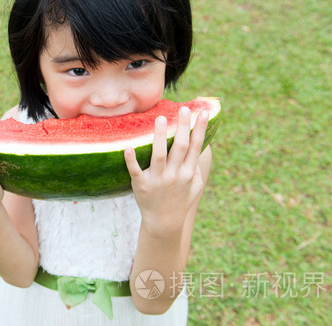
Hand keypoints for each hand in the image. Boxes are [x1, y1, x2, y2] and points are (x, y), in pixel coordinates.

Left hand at [124, 107, 209, 234]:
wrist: (164, 222)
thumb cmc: (180, 201)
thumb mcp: (196, 186)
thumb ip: (198, 167)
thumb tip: (201, 146)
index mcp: (188, 173)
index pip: (195, 147)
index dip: (199, 129)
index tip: (202, 112)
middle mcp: (175, 175)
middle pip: (180, 147)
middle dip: (183, 127)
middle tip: (182, 108)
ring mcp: (158, 180)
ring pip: (159, 155)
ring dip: (160, 137)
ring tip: (160, 118)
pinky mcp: (142, 185)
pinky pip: (136, 170)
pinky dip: (131, 159)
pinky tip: (128, 147)